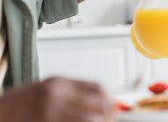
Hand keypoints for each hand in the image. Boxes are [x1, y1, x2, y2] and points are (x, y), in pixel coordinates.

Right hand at [0, 77, 115, 121]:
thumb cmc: (20, 106)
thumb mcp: (48, 91)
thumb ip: (74, 94)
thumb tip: (103, 103)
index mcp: (59, 83)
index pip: (97, 88)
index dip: (110, 99)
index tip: (114, 107)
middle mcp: (56, 96)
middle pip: (98, 104)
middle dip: (108, 114)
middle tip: (110, 118)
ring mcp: (51, 113)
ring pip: (91, 120)